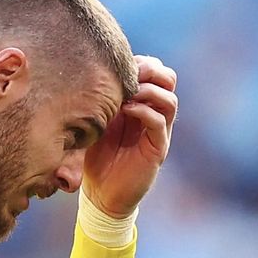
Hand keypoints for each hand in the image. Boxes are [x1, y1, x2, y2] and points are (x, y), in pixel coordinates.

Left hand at [82, 55, 177, 217]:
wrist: (102, 195)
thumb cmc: (96, 157)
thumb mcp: (96, 123)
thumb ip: (100, 101)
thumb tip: (88, 72)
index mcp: (141, 104)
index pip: (155, 71)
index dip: (142, 62)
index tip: (121, 64)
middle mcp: (153, 114)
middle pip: (168, 79)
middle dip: (151, 70)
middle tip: (131, 73)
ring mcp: (158, 132)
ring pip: (169, 99)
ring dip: (149, 90)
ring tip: (129, 93)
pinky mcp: (157, 149)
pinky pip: (160, 123)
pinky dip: (145, 112)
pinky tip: (126, 110)